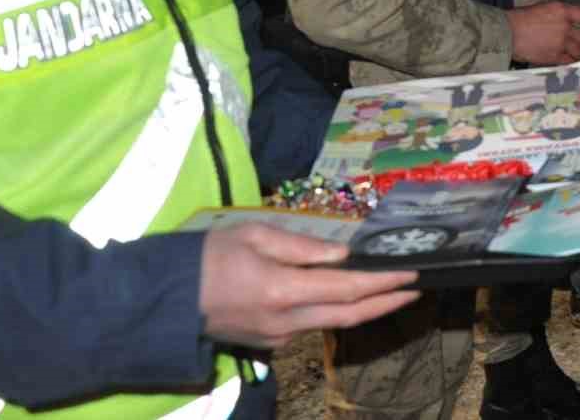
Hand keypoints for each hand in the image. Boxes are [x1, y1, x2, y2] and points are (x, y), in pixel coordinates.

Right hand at [199, 224, 419, 349]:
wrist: (164, 300)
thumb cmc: (208, 257)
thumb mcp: (255, 235)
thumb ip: (303, 247)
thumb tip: (343, 255)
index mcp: (283, 291)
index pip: (347, 289)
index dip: (383, 284)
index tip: (412, 275)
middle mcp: (286, 322)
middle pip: (349, 316)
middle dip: (386, 303)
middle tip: (415, 290)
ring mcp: (277, 338)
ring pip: (330, 323)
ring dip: (362, 308)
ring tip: (388, 289)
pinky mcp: (268, 343)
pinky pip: (308, 325)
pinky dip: (331, 310)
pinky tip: (342, 295)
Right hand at [507, 0, 579, 62]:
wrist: (507, 33)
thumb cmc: (520, 19)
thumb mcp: (543, 8)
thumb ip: (559, 15)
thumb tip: (569, 21)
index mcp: (562, 11)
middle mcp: (565, 26)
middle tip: (579, 42)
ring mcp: (561, 43)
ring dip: (578, 52)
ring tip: (573, 52)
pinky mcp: (554, 57)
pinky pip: (570, 61)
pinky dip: (570, 62)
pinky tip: (566, 60)